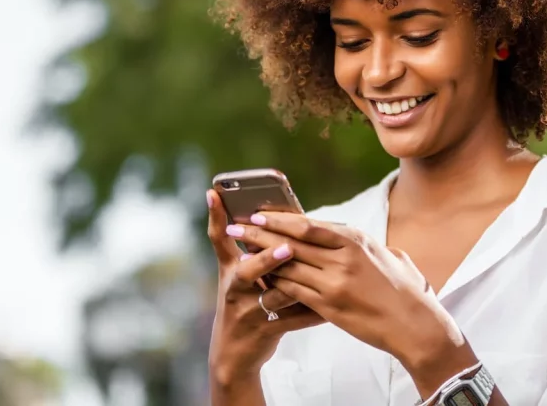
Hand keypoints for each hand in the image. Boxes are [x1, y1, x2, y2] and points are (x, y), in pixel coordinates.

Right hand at [205, 191, 325, 384]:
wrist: (235, 352)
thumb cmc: (243, 301)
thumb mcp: (237, 275)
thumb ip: (248, 248)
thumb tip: (272, 212)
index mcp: (230, 270)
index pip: (219, 239)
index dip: (215, 216)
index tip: (214, 193)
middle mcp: (235, 290)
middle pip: (246, 272)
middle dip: (266, 260)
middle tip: (286, 247)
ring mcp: (250, 312)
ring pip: (275, 296)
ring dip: (296, 285)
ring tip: (317, 273)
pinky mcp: (267, 330)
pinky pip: (295, 320)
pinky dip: (314, 312)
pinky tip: (332, 306)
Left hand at [229, 211, 464, 369]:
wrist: (414, 323)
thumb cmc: (404, 288)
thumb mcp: (386, 254)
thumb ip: (361, 243)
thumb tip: (344, 234)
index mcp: (355, 239)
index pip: (308, 224)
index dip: (279, 218)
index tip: (258, 213)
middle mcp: (343, 257)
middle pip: (291, 242)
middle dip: (260, 233)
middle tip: (237, 226)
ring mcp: (335, 282)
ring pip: (288, 266)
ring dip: (262, 259)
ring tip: (241, 252)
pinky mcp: (330, 306)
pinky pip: (294, 291)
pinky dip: (276, 284)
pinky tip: (261, 280)